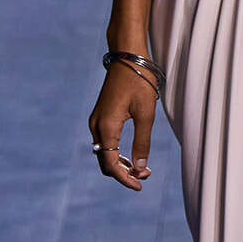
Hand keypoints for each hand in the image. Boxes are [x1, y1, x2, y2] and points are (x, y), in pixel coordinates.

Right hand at [88, 63, 157, 190]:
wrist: (127, 56)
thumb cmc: (139, 81)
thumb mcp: (146, 114)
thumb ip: (142, 142)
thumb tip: (140, 168)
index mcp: (107, 127)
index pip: (111, 164)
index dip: (125, 178)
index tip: (140, 185)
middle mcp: (96, 126)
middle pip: (105, 162)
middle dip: (124, 173)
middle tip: (145, 177)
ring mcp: (96, 121)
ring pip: (104, 153)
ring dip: (120, 164)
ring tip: (142, 169)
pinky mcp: (100, 116)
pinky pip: (105, 142)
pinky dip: (116, 153)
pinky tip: (132, 154)